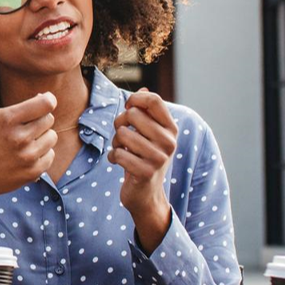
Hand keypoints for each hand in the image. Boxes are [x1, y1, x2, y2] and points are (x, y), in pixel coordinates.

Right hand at [0, 92, 57, 240]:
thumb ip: (18, 108)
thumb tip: (46, 98)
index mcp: (7, 119)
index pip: (45, 103)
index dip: (48, 100)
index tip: (45, 102)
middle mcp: (19, 137)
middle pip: (49, 119)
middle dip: (40, 121)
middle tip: (26, 128)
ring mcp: (28, 156)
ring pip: (52, 136)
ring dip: (42, 138)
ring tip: (26, 144)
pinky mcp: (34, 171)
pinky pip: (51, 154)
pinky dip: (42, 154)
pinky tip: (27, 156)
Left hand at [110, 88, 174, 249]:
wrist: (146, 194)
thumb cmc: (144, 158)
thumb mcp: (149, 135)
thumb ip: (146, 113)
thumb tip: (143, 90)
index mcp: (171, 128)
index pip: (153, 100)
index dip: (134, 100)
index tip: (128, 109)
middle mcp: (169, 142)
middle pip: (133, 114)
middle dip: (120, 124)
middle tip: (123, 137)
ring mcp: (159, 158)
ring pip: (122, 134)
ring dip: (116, 143)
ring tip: (122, 151)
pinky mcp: (146, 172)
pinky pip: (118, 154)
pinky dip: (113, 158)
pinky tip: (120, 164)